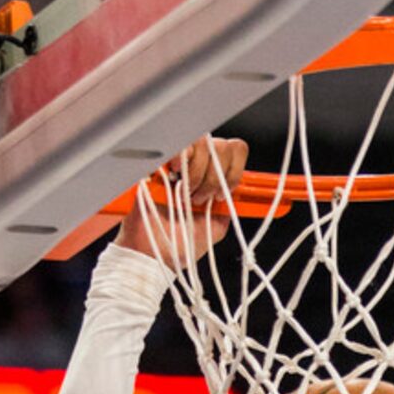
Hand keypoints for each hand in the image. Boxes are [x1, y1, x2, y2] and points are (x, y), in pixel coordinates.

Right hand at [117, 135, 248, 263]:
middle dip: (215, 178)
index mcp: (214, 176)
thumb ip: (228, 206)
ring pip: (202, 142)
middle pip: (221, 146)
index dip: (234, 171)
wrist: (155, 252)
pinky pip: (179, 143)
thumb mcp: (215, 227)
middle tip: (200, 200)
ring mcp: (179, 158)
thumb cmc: (181, 242)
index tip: (221, 195)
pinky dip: (182, 160)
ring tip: (185, 195)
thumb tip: (238, 190)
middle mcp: (199, 163)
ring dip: (198, 173)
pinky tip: (175, 177)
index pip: (236, 150)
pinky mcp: (160, 157)